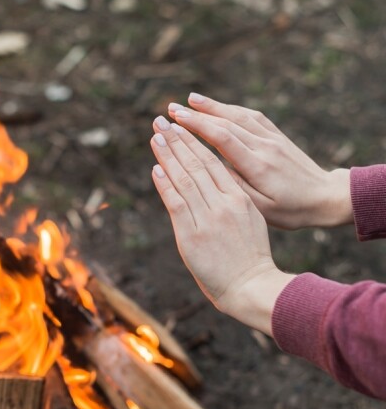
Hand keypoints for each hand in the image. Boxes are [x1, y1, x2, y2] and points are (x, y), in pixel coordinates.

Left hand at [150, 116, 294, 334]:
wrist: (252, 286)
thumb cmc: (251, 258)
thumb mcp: (250, 221)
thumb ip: (233, 202)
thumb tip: (214, 187)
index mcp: (240, 198)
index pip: (214, 162)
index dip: (194, 143)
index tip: (180, 127)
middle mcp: (225, 203)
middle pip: (197, 164)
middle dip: (177, 140)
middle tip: (161, 121)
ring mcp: (209, 218)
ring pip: (185, 179)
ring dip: (168, 156)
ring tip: (156, 136)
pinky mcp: (192, 235)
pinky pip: (176, 203)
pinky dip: (164, 184)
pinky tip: (156, 169)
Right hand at [167, 93, 352, 229]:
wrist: (325, 198)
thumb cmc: (290, 210)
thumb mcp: (260, 207)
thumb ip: (235, 186)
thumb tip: (211, 167)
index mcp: (257, 165)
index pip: (222, 138)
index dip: (197, 126)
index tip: (176, 120)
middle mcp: (264, 146)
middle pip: (226, 122)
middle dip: (197, 114)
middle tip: (171, 109)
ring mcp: (272, 139)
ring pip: (238, 115)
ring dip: (213, 106)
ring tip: (190, 100)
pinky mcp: (277, 137)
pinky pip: (252, 117)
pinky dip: (232, 109)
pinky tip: (219, 106)